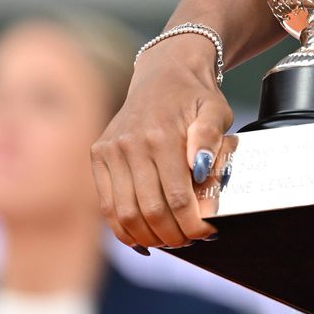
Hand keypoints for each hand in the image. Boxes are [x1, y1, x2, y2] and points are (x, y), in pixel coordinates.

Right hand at [91, 43, 234, 249]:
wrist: (164, 73)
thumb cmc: (195, 96)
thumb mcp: (215, 110)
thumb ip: (212, 138)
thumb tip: (200, 168)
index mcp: (162, 135)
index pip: (178, 196)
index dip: (193, 223)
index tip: (208, 233)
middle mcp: (130, 144)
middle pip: (150, 210)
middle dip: (173, 234)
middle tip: (190, 240)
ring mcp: (110, 151)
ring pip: (125, 213)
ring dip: (149, 236)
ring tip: (170, 240)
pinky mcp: (98, 155)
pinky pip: (107, 204)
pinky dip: (123, 228)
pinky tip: (143, 238)